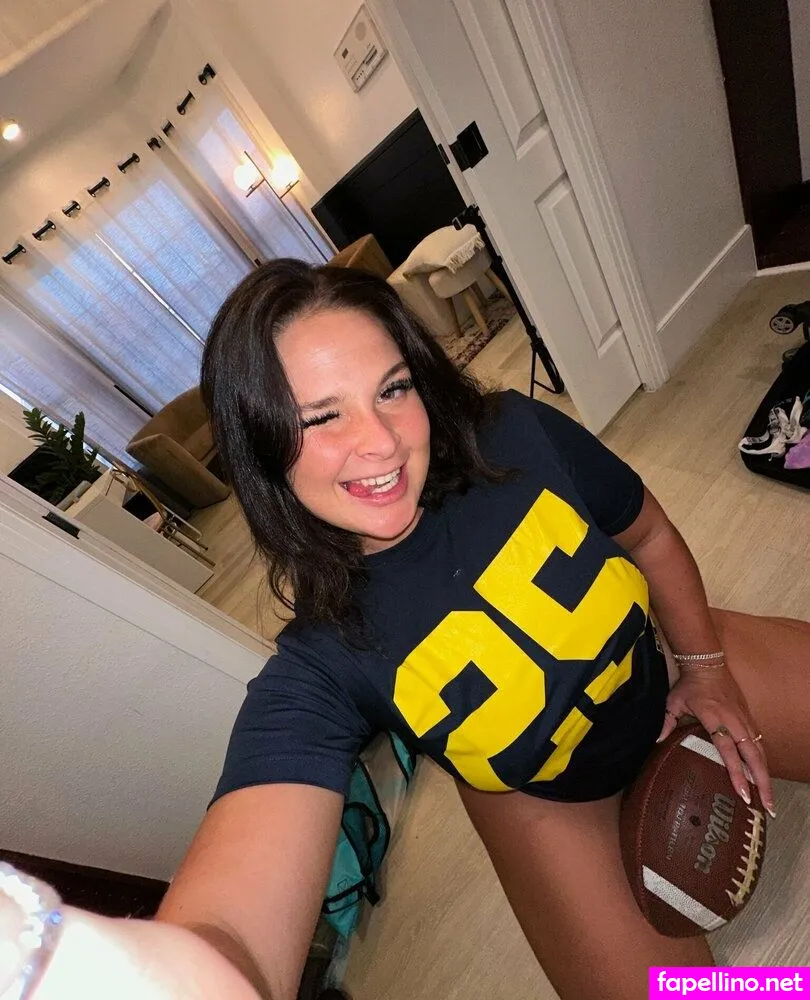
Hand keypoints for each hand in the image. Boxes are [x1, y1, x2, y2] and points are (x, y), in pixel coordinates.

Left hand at [656, 665, 774, 816]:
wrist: (707, 664)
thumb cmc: (689, 685)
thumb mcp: (673, 702)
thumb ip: (666, 722)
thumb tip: (656, 741)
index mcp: (715, 719)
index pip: (728, 750)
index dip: (736, 772)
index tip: (743, 793)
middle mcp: (734, 721)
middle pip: (753, 755)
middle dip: (762, 781)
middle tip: (767, 805)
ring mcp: (744, 719)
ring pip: (760, 750)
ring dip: (766, 774)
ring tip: (769, 797)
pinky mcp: (749, 717)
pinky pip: (759, 742)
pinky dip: (763, 760)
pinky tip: (764, 775)